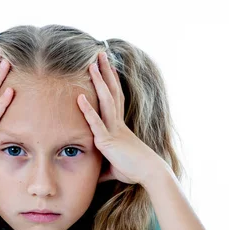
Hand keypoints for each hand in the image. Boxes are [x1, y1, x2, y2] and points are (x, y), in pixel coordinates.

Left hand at [77, 51, 159, 184]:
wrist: (149, 173)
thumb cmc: (134, 170)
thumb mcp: (115, 167)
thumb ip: (103, 167)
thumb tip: (95, 175)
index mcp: (119, 126)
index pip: (115, 98)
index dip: (111, 81)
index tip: (107, 66)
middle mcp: (117, 123)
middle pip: (111, 91)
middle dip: (105, 72)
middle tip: (99, 54)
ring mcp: (113, 129)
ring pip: (105, 101)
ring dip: (98, 82)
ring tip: (91, 64)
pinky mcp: (108, 140)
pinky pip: (96, 123)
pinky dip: (87, 110)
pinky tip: (79, 97)